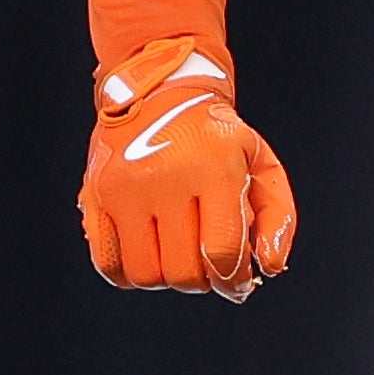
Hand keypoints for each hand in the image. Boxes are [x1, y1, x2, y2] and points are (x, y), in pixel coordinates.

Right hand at [79, 36, 296, 301]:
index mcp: (213, 169)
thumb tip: (269, 267)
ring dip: (167, 279)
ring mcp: (125, 189)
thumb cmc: (216, 136)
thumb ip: (277, 216)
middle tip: (208, 267)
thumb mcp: (260, 161)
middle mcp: (166, 178)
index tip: (238, 282)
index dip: (234, 280)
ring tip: (179, 256)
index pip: (221, 252)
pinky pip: (107, 264)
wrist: (161, 92)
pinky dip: (130, 274)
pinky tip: (150, 255)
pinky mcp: (96, 196)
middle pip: (183, 272)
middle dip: (203, 281)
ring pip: (145, 275)